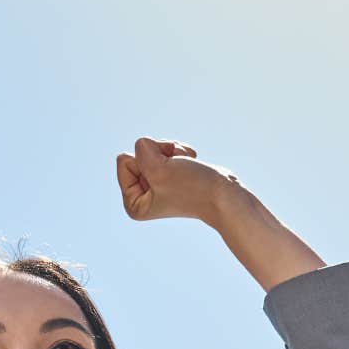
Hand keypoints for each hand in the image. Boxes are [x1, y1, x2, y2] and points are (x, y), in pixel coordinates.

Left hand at [115, 136, 243, 223]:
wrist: (225, 194)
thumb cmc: (193, 187)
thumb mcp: (157, 167)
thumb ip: (141, 149)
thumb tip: (145, 145)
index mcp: (133, 204)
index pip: (123, 161)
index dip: (147, 161)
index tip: (166, 175)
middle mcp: (143, 196)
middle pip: (138, 153)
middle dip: (160, 154)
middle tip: (177, 169)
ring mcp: (159, 184)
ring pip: (154, 148)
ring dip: (172, 151)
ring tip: (185, 166)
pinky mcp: (173, 174)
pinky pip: (166, 149)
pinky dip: (181, 152)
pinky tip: (191, 163)